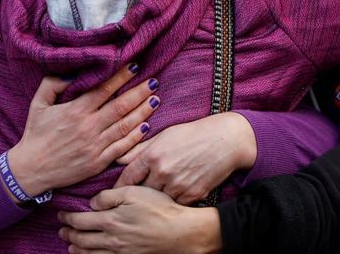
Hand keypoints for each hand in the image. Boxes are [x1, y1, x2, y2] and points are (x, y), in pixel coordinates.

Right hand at [9, 64, 160, 195]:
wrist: (31, 170)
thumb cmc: (35, 134)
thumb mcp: (37, 104)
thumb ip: (52, 84)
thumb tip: (71, 73)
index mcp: (75, 111)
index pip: (104, 89)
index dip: (121, 77)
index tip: (135, 66)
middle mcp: (88, 127)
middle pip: (121, 106)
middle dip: (140, 92)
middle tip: (154, 81)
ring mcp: (95, 146)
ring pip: (125, 126)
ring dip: (143, 112)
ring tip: (155, 100)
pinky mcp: (98, 163)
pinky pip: (122, 148)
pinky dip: (136, 137)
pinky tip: (146, 126)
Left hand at [58, 186, 221, 253]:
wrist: (179, 232)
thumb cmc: (159, 208)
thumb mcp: (134, 192)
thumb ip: (109, 196)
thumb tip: (92, 203)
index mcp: (110, 220)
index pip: (80, 220)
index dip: (68, 218)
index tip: (61, 214)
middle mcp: (111, 240)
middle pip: (82, 239)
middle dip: (68, 233)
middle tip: (61, 229)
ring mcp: (120, 252)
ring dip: (77, 249)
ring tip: (70, 245)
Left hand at [114, 112, 255, 204]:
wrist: (225, 140)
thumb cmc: (193, 134)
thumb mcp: (165, 135)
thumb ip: (141, 148)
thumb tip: (119, 158)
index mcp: (153, 155)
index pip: (128, 177)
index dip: (119, 187)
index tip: (114, 193)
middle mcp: (163, 171)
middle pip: (140, 192)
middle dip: (137, 194)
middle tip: (135, 196)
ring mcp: (178, 185)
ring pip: (157, 201)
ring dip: (155, 199)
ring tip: (156, 196)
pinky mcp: (193, 195)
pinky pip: (175, 204)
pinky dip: (172, 202)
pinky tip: (175, 193)